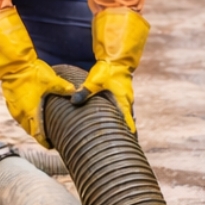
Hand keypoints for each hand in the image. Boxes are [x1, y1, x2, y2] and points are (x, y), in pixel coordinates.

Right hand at [0, 59, 76, 145]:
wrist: (13, 65)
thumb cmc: (32, 73)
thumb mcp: (51, 80)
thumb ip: (64, 88)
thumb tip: (76, 93)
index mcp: (31, 112)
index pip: (38, 134)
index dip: (44, 142)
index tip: (50, 145)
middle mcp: (21, 114)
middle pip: (30, 131)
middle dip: (39, 135)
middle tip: (48, 138)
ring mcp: (14, 108)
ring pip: (23, 123)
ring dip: (31, 126)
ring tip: (40, 127)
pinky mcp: (10, 102)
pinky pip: (18, 115)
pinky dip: (25, 117)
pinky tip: (30, 113)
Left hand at [69, 7, 149, 133]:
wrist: (115, 59)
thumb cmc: (107, 71)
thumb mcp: (94, 82)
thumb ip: (84, 92)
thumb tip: (73, 101)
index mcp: (123, 101)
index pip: (127, 121)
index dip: (129, 132)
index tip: (130, 142)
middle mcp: (127, 101)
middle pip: (128, 120)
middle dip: (126, 131)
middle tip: (124, 144)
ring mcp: (125, 98)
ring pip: (126, 114)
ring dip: (123, 124)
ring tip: (120, 137)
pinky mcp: (122, 95)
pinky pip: (122, 109)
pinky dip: (120, 116)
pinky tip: (114, 122)